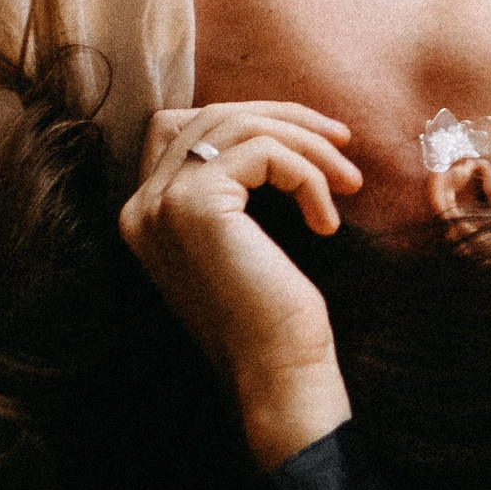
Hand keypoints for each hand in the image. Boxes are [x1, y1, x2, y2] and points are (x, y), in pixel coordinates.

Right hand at [120, 102, 361, 469]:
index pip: (185, 126)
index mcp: (147, 213)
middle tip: (344, 141)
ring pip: (242, 126)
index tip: (313, 136)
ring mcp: (162, 204)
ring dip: (309, 146)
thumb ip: (237, 184)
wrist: (274, 374)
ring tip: (349, 184)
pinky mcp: (195, 205)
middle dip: (286, 120)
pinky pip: (265, 152)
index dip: (251, 117)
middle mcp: (141, 205)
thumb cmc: (273, 315)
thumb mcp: (247, 237)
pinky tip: (325, 222)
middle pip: (214, 115)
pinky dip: (308, 175)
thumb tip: (280, 124)